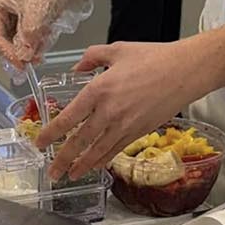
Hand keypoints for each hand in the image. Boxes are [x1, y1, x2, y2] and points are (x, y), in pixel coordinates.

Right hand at [0, 0, 93, 75]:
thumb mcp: (36, 7)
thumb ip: (29, 32)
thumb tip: (24, 53)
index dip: (7, 54)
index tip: (21, 64)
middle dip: (16, 56)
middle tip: (32, 63)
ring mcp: (7, 27)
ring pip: (10, 51)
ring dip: (26, 55)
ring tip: (40, 53)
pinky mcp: (18, 33)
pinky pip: (22, 49)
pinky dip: (33, 50)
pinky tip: (42, 43)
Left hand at [34, 40, 204, 181]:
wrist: (185, 71)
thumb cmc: (153, 58)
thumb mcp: (116, 49)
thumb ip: (91, 58)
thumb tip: (77, 68)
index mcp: (98, 90)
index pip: (67, 118)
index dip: (51, 133)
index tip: (40, 143)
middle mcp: (108, 112)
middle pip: (79, 141)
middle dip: (62, 159)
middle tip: (51, 171)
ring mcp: (124, 125)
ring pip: (97, 151)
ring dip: (81, 165)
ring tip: (70, 175)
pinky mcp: (139, 132)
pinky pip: (116, 150)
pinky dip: (103, 160)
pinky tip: (95, 166)